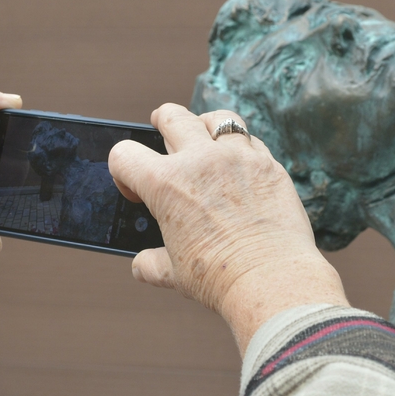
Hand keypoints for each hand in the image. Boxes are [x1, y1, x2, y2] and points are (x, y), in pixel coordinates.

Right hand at [109, 103, 347, 353]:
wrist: (271, 279)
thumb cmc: (219, 279)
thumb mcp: (174, 274)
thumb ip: (152, 264)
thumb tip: (141, 266)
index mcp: (165, 184)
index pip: (124, 154)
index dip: (122, 170)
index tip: (136, 189)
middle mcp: (199, 160)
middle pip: (171, 116)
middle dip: (161, 121)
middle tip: (161, 127)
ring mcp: (237, 157)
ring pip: (218, 119)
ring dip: (205, 125)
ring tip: (205, 137)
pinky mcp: (268, 165)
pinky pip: (251, 141)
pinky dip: (242, 148)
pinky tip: (241, 165)